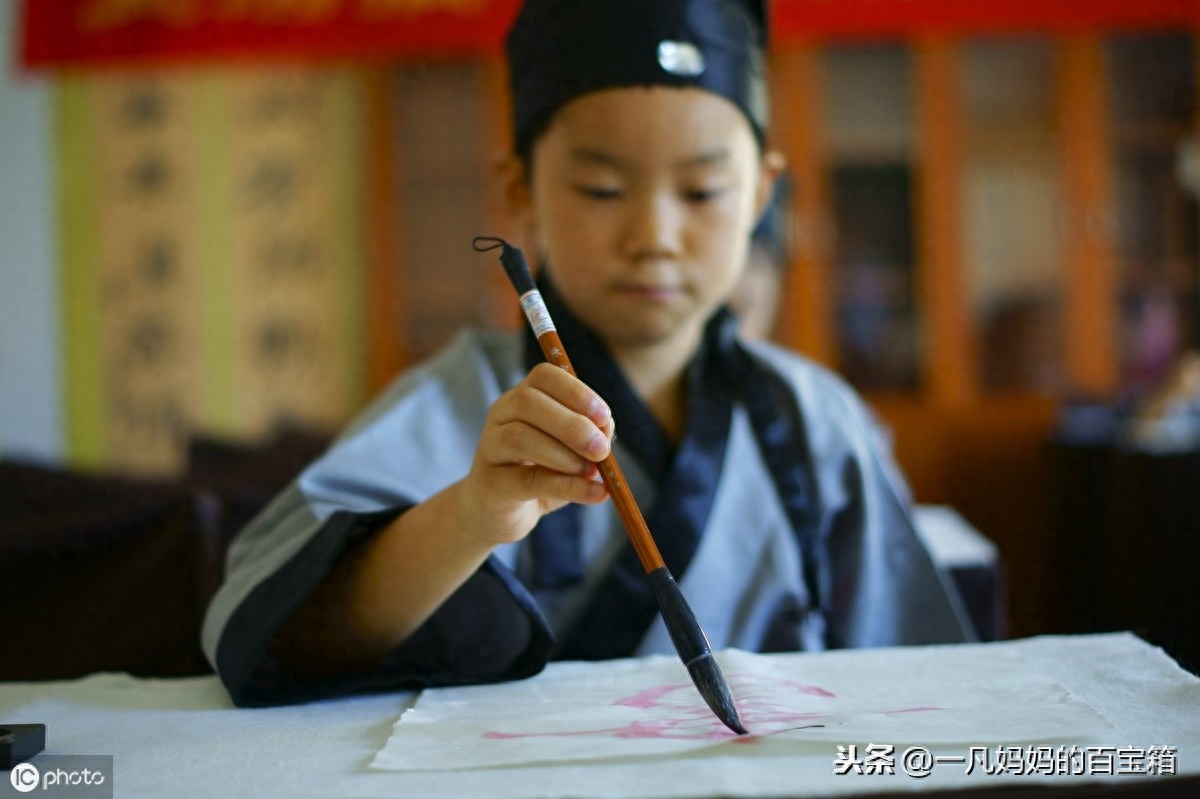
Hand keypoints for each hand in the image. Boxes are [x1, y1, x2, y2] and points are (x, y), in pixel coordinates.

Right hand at [455, 363, 614, 545]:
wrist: (499, 513)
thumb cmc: (539, 474)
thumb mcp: (570, 452)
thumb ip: (590, 438)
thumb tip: (606, 433)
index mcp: (521, 397)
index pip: (544, 376)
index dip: (576, 392)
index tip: (604, 417)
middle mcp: (500, 415)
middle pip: (527, 402)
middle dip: (572, 424)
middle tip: (601, 449)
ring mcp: (490, 448)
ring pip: (519, 437)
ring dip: (564, 454)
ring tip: (591, 472)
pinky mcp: (491, 485)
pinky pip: (527, 481)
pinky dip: (567, 487)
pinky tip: (594, 493)